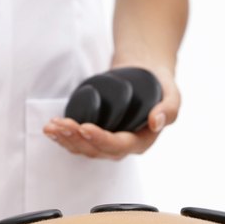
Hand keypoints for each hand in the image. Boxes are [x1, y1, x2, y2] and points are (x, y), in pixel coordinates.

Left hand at [42, 66, 180, 159]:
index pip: (118, 146)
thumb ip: (169, 110)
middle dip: (75, 139)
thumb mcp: (172, 94)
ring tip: (51, 126)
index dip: (100, 139)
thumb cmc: (160, 86)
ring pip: (83, 148)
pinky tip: (51, 129)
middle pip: (95, 150)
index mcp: (141, 141)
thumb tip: (155, 122)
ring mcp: (106, 141)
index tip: (85, 127)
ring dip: (65, 139)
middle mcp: (122, 146)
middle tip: (61, 125)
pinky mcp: (94, 134)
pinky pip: (77, 141)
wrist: (145, 73)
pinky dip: (63, 136)